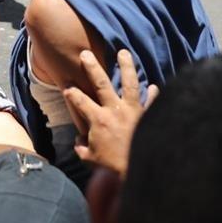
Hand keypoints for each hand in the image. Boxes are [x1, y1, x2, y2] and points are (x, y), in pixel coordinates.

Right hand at [63, 50, 157, 176]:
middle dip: (92, 67)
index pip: (80, 101)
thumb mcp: (90, 159)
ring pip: (130, 83)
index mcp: (99, 119)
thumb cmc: (112, 167)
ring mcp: (134, 111)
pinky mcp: (148, 116)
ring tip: (124, 52)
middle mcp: (115, 110)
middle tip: (86, 54)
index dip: (71, 94)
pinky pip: (151, 102)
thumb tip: (79, 141)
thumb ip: (82, 147)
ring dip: (126, 66)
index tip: (67, 88)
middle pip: (102, 83)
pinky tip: (154, 87)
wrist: (140, 170)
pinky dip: (153, 94)